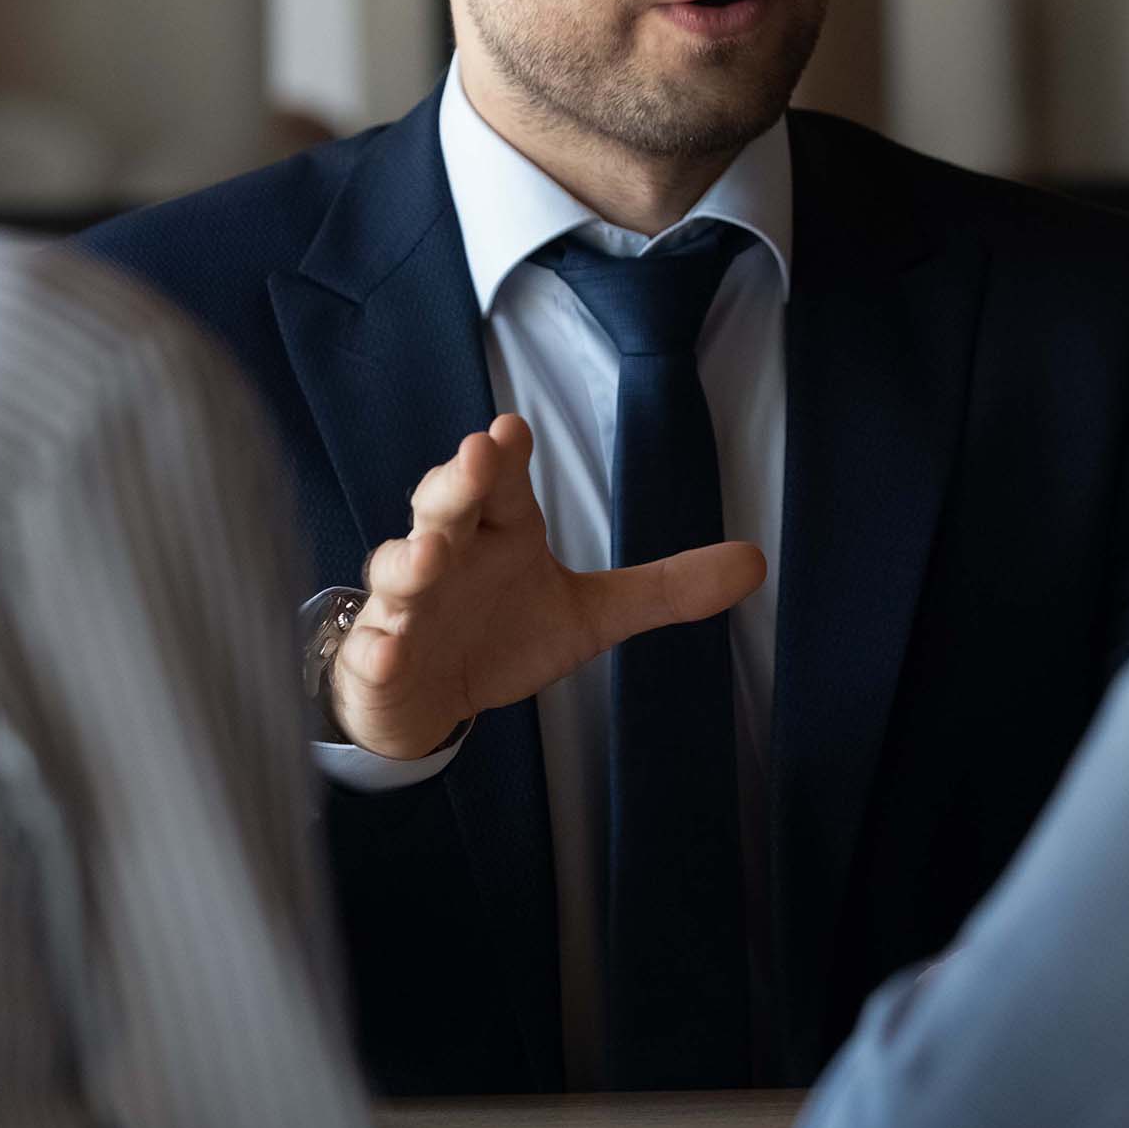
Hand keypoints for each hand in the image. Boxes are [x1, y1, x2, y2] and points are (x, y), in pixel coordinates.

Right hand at [330, 413, 766, 759]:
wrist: (426, 698)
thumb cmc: (500, 634)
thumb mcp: (589, 614)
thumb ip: (663, 588)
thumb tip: (757, 561)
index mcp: (498, 530)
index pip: (500, 481)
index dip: (503, 455)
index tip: (512, 429)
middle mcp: (447, 553)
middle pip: (445, 506)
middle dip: (456, 481)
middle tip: (476, 456)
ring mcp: (405, 605)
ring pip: (400, 571)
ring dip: (412, 561)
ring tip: (431, 557)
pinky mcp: (376, 658)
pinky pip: (371, 651)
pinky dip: (376, 650)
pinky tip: (386, 649)